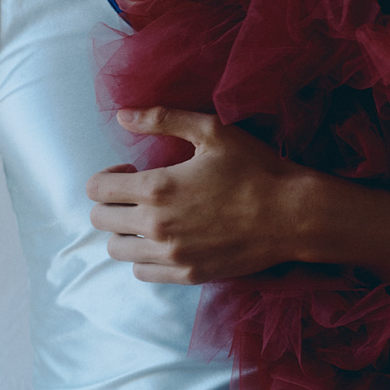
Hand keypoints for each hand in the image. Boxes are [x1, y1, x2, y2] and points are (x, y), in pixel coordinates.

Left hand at [86, 107, 309, 282]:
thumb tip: (121, 115)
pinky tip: (164, 241)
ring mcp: (171, 255)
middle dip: (110, 202)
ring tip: (148, 219)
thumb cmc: (255, 168)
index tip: (129, 170)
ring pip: (117, 250)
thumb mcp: (213, 131)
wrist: (292, 215)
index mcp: (157, 188)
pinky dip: (143, 258)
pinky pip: (142, 273)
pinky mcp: (188, 275)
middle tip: (136, 193)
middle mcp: (156, 226)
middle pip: (100, 221)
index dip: (106, 176)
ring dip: (124, 232)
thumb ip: (163, 119)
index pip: (97, 189)